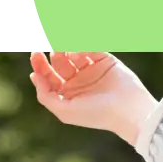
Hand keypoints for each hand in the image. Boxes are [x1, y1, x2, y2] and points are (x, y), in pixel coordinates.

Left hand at [29, 51, 157, 145]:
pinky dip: (82, 47)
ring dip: (66, 49)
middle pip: (58, 62)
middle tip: (50, 49)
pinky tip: (78, 52)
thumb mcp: (64, 111)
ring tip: (67, 53)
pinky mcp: (106, 60)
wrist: (127, 110)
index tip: (35, 55)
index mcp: (68, 94)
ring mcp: (92, 70)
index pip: (48, 76)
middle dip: (52, 55)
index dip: (39, 65)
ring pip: (73, 53)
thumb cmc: (96, 113)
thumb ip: (45, 96)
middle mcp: (79, 81)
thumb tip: (35, 76)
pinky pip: (90, 48)